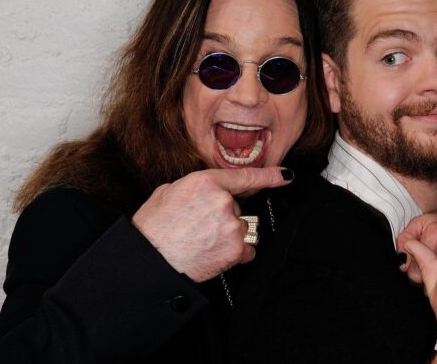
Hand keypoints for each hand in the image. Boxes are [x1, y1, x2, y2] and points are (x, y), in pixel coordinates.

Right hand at [131, 167, 291, 281]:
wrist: (150, 260)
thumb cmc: (153, 228)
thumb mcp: (167, 193)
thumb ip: (193, 188)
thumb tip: (202, 192)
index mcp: (206, 181)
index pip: (245, 177)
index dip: (270, 176)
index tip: (286, 176)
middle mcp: (223, 200)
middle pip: (238, 207)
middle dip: (223, 217)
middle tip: (199, 228)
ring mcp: (232, 225)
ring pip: (242, 228)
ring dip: (229, 235)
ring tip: (203, 242)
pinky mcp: (236, 248)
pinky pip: (247, 250)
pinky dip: (235, 254)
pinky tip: (213, 254)